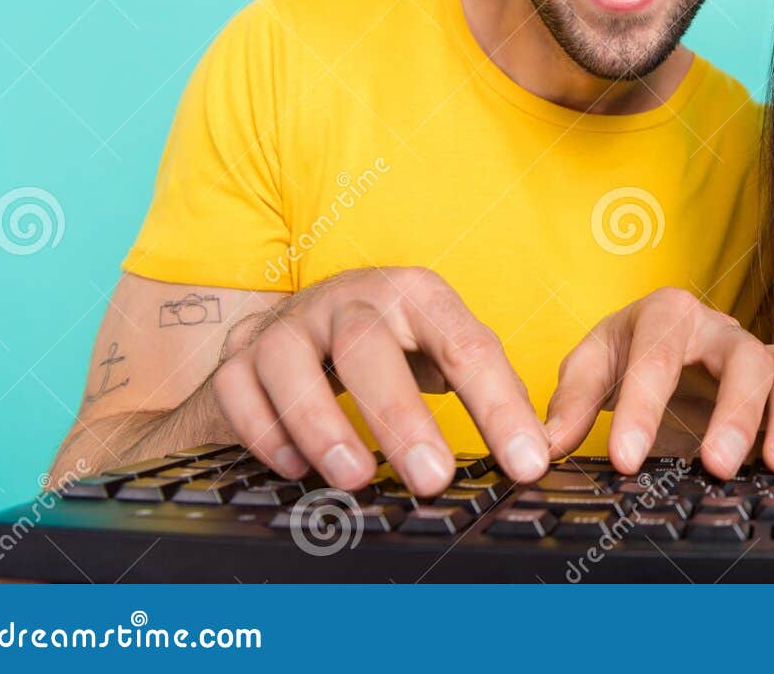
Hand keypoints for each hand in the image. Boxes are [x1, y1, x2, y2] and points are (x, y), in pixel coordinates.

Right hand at [208, 266, 549, 495]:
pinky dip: (266, 432)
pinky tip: (295, 470)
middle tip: (433, 478)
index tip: (526, 463)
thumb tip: (537, 445)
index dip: (499, 407)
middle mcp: (350, 299)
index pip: (466, 345)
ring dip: (322, 424)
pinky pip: (239, 389)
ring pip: (290, 361)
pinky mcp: (236, 357)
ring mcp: (288, 325)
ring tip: (357, 478)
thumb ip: (490, 387)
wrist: (294, 331)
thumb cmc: (387, 346)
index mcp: (415, 295)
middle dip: (402, 416)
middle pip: (369, 345)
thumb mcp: (440, 349)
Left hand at [543, 287, 773, 477]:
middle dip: (732, 412)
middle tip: (716, 466)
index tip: (625, 460)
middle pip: (739, 356)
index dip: (642, 409)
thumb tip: (547, 446)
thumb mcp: (591, 369)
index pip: (656, 358)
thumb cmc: (623, 356)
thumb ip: (571, 404)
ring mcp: (752, 349)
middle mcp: (716, 326)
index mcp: (664, 313)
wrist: (656, 344)